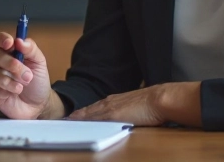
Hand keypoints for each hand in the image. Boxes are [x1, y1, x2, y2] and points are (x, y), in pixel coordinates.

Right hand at [0, 32, 62, 119]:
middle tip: (26, 74)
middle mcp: (1, 63)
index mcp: (12, 52)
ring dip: (9, 79)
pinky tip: (16, 92)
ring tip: (22, 86)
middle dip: (11, 64)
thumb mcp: (40, 63)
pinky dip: (6, 89)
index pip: (1, 40)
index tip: (10, 43)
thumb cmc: (38, 82)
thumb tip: (20, 40)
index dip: (2, 39)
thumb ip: (31, 49)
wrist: (39, 105)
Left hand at [69, 82, 200, 126]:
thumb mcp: (136, 107)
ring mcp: (110, 108)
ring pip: (89, 113)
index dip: (85, 112)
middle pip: (89, 109)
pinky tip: (77, 123)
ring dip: (78, 117)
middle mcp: (110, 103)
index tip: (75, 116)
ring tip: (67, 121)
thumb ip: (128, 111)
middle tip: (65, 119)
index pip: (96, 108)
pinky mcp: (112, 114)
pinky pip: (94, 118)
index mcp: (116, 101)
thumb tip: (128, 117)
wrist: (159, 100)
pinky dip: (85, 120)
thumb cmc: (152, 105)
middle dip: (77, 114)